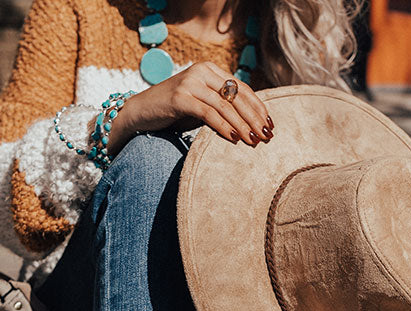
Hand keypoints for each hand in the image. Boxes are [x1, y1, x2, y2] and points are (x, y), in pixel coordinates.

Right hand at [101, 62, 273, 156]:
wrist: (140, 113)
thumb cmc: (172, 112)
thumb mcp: (200, 105)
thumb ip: (220, 107)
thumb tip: (249, 123)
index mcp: (210, 70)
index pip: (241, 88)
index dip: (258, 107)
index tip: (270, 125)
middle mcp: (202, 72)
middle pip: (236, 95)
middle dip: (254, 117)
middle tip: (267, 135)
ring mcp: (190, 83)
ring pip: (225, 105)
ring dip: (242, 124)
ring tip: (254, 141)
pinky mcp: (180, 98)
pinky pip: (209, 113)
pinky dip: (223, 126)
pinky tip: (235, 138)